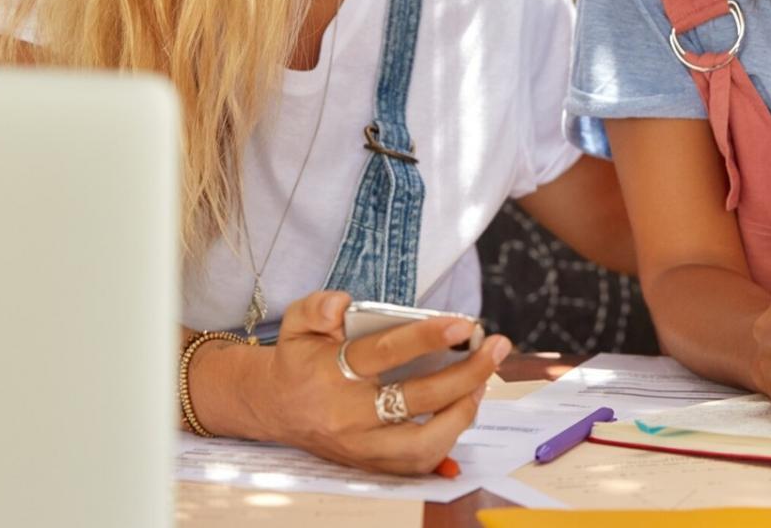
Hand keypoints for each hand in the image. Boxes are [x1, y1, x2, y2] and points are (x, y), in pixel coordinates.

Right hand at [202, 290, 511, 473]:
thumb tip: (344, 305)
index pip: (385, 353)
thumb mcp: (296, 322)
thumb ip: (318, 306)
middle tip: (495, 347)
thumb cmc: (298, 359)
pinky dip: (449, 438)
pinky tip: (465, 407)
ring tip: (484, 380)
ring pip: (425, 441)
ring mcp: (362, 446)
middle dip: (466, 372)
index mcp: (331, 374)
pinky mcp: (371, 465)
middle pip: (418, 397)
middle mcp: (349, 415)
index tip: (464, 324)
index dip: (427, 337)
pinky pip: (419, 462)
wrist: (275, 407)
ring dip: (464, 411)